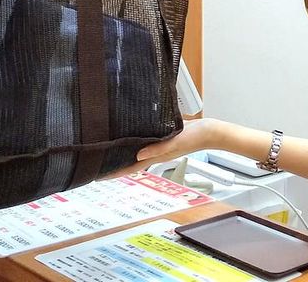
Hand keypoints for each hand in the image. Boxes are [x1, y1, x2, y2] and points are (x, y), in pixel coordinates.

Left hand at [104, 118, 221, 177]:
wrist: (210, 131)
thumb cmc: (196, 138)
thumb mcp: (176, 142)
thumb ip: (158, 149)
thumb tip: (138, 155)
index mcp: (156, 156)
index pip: (130, 168)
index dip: (113, 173)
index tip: (97, 176)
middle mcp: (155, 152)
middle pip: (130, 161)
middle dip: (115, 163)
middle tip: (98, 163)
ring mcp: (159, 145)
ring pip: (136, 150)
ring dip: (124, 151)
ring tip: (109, 150)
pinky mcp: (163, 136)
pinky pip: (145, 140)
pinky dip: (136, 139)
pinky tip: (131, 133)